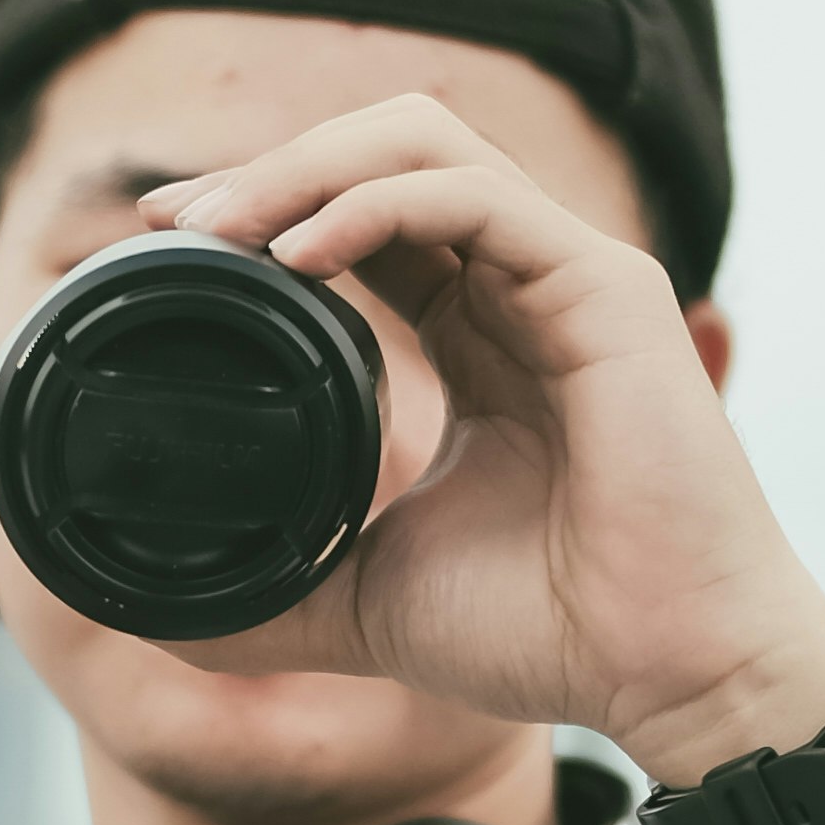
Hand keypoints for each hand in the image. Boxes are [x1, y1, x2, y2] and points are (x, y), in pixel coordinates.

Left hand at [135, 98, 824, 785]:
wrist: (670, 678)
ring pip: (427, 147)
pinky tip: (298, 253)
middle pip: (387, 152)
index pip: (364, 218)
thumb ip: (276, 583)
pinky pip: (476, 201)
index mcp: (480, 333)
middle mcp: (526, 285)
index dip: (267, 205)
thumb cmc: (553, 633)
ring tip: (219, 225)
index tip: (169, 236)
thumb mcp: (369, 596)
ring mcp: (571, 276)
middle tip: (177, 220)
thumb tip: (154, 617)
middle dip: (273, 167)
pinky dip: (375, 207)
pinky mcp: (608, 291)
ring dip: (308, 168)